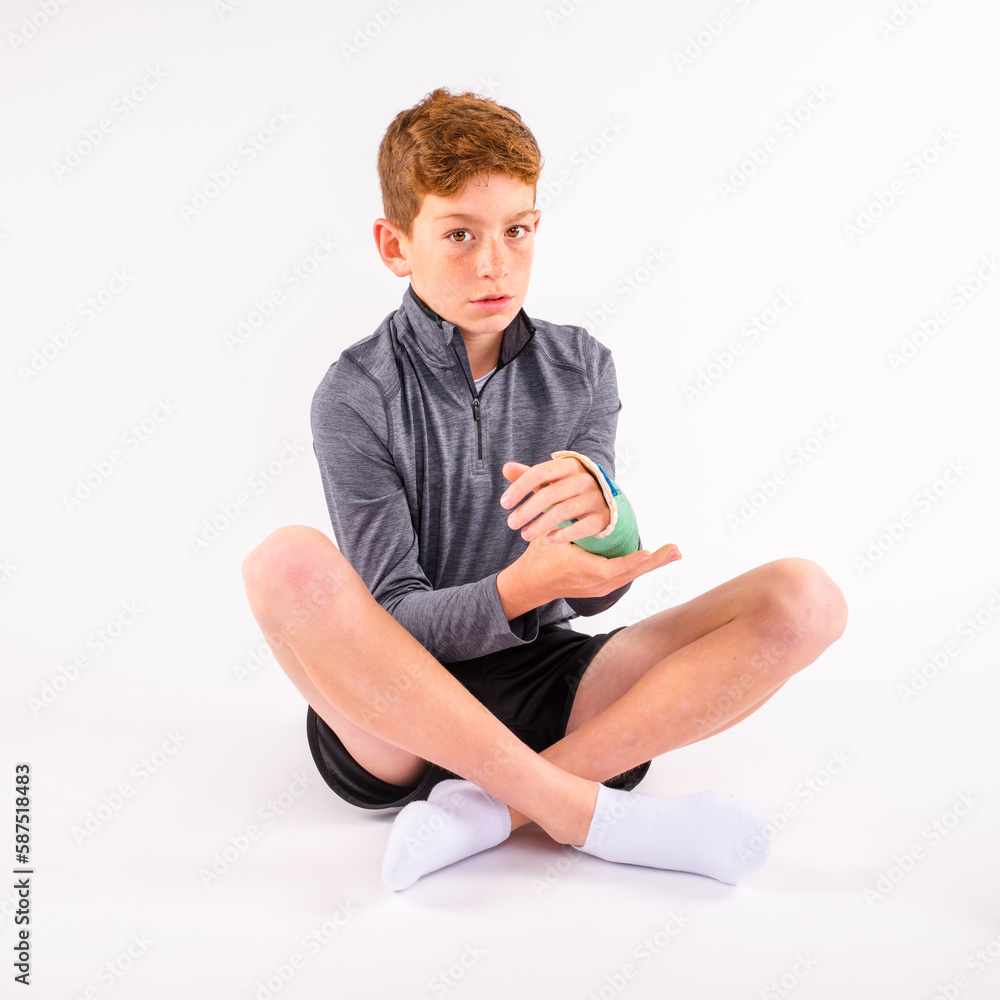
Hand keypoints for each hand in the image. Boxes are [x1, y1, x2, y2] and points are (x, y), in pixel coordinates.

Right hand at [497, 458, 680, 611]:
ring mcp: (602, 586)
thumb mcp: (540, 531)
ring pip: (633, 576)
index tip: (646, 552)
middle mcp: (594, 581)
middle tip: (676, 550)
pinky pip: (629, 576)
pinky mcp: (606, 586)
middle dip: (654, 563)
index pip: (609, 568)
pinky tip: (659, 556)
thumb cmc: (538, 554)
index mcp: (579, 567)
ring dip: (655, 564)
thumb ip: (535, 501)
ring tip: (675, 551)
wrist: (533, 583)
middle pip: (630, 574)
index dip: (628, 561)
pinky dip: (643, 566)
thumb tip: (511, 467)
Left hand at [500, 459, 608, 543]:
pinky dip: (564, 534)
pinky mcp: (602, 517)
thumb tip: (506, 468)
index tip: (504, 504)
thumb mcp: (550, 481)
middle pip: (550, 494)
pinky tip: (549, 539)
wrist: (604, 501)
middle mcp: (584, 479)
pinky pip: (582, 527)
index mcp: (569, 466)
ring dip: (540, 525)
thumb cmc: (568, 490)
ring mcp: (595, 498)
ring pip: (563, 512)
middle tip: (511, 524)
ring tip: (524, 535)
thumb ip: (528, 475)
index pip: (540, 472)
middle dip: (527, 510)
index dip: (520, 487)